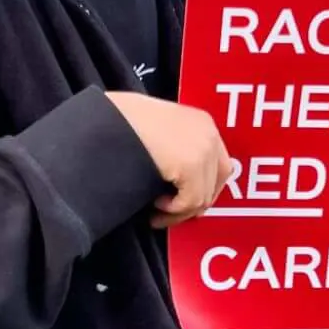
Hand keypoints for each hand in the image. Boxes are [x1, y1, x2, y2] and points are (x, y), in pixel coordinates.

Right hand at [106, 92, 234, 227]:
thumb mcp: (161, 129)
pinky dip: (172, 210)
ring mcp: (203, 150)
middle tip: (170, 212)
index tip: (186, 202)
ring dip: (179, 210)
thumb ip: (178, 148)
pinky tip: (155, 202)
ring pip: (203, 198)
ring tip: (156, 209)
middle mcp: (209, 134)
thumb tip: (181, 183)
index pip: (220, 166)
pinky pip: (189, 202)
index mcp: (203, 122)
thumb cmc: (124, 120)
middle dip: (194, 203)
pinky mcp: (190, 165)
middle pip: (217, 183)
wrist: (108, 116)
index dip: (204, 188)